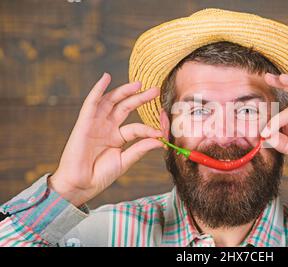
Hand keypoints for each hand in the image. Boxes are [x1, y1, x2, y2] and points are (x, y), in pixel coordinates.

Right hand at [49, 73, 162, 205]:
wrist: (80, 185)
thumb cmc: (100, 176)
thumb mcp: (124, 161)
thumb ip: (140, 149)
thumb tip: (160, 140)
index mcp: (117, 138)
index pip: (136, 128)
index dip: (148, 129)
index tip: (161, 132)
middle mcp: (107, 128)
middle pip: (126, 108)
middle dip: (140, 98)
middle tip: (155, 91)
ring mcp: (96, 124)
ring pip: (111, 102)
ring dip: (124, 91)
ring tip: (139, 84)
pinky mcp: (84, 123)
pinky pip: (91, 103)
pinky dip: (98, 89)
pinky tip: (105, 77)